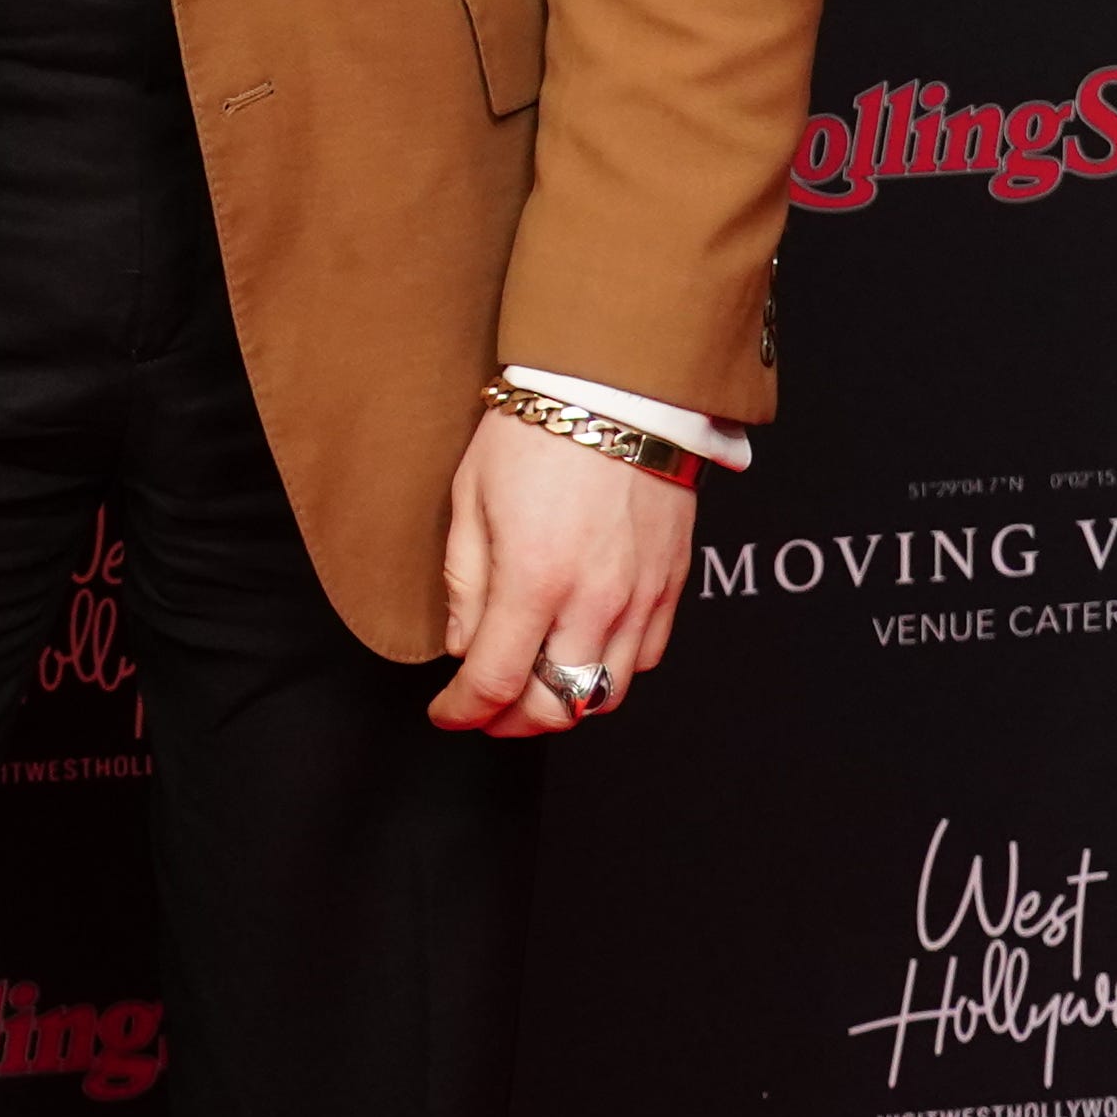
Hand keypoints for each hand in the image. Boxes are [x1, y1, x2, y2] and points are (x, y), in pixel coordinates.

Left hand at [426, 406, 696, 736]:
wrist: (616, 394)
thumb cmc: (533, 435)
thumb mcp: (469, 499)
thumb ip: (464, 582)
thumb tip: (462, 647)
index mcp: (533, 580)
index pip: (495, 682)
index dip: (464, 710)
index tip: (445, 712)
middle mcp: (593, 602)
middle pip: (556, 706)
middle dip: (511, 723)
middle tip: (483, 712)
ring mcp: (639, 599)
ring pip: (606, 693)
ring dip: (562, 704)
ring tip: (529, 691)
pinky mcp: (671, 587)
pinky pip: (644, 659)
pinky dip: (608, 673)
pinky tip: (579, 656)